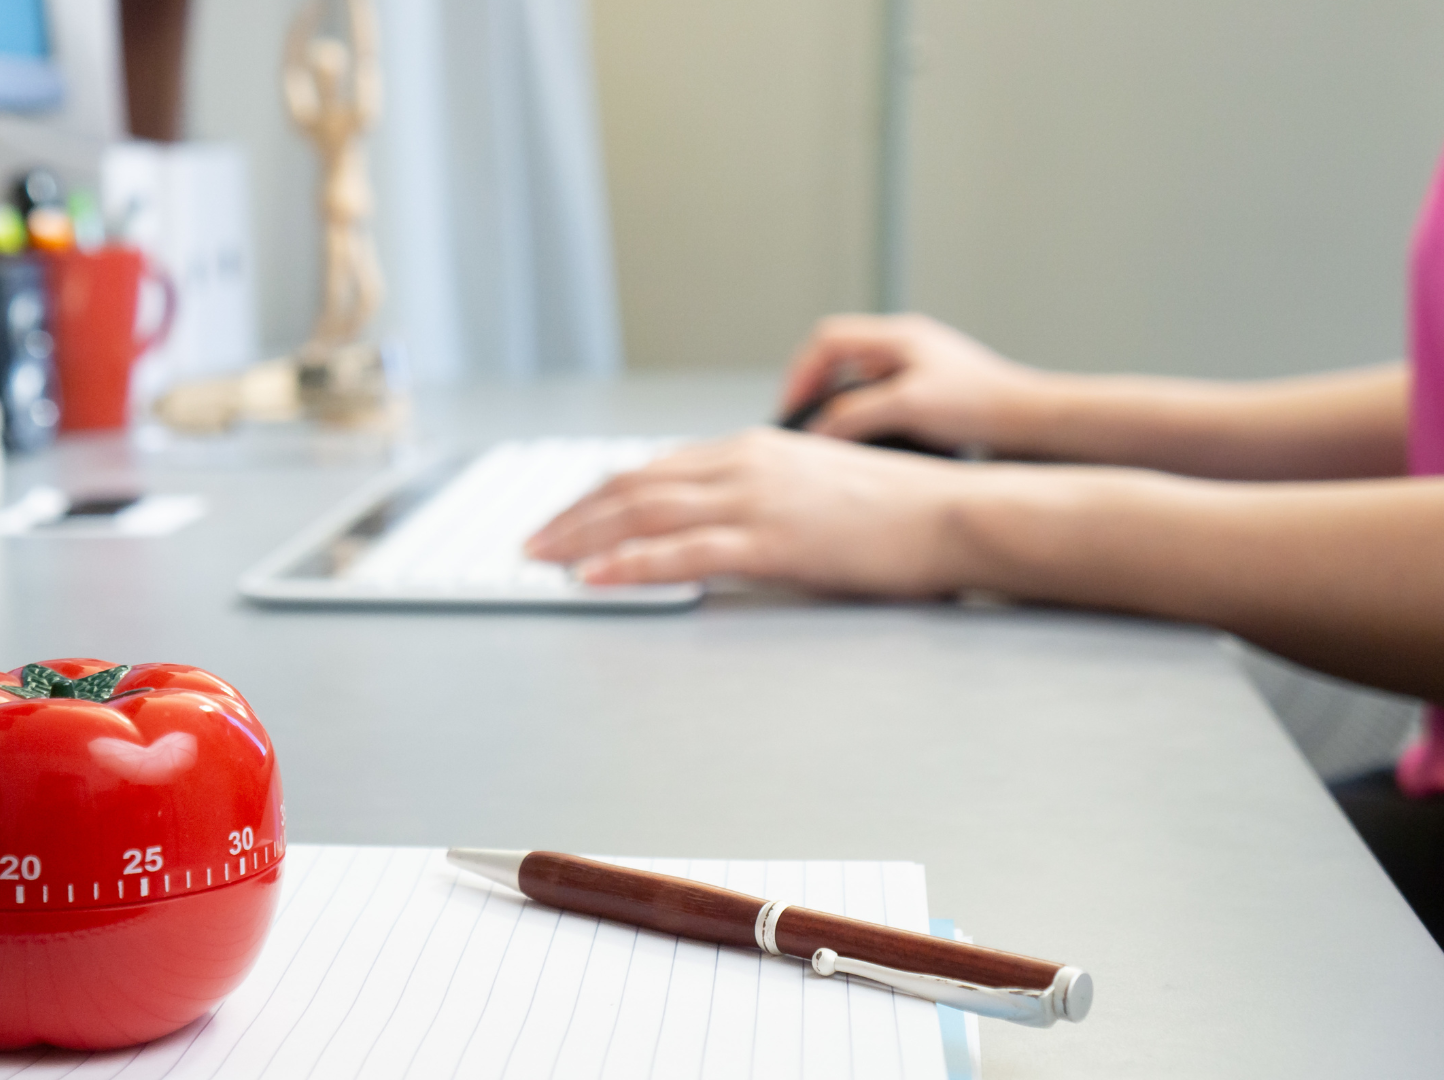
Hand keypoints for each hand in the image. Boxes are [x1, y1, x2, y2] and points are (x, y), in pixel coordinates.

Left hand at [524, 429, 970, 595]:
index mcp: (755, 447)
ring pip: (644, 513)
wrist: (955, 514)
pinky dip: (629, 565)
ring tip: (543, 558)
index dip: (600, 494)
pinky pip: (681, 553)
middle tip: (532, 541)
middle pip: (634, 485)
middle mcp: (745, 463)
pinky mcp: (770, 541)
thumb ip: (763, 493)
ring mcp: (756, 500)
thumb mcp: (817, 486)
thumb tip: (719, 518)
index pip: (655, 468)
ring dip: (583, 538)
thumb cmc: (898, 510)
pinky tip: (594, 576)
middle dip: (574, 515)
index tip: (565, 516)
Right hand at [781, 313, 1055, 452]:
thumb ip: (854, 415)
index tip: (791, 408)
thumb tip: (815, 431)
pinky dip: (865, 422)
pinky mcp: (931, 396)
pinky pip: (881, 402)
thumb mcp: (908, 406)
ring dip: (840, 409)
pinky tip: (870, 449)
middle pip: (838, 359)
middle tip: (803, 425)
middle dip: (814, 391)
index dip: (800, 373)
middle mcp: (907, 347)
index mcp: (899, 336)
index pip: (827, 340)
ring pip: (859, 383)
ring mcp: (919, 370)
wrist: (1034, 425)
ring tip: (830, 440)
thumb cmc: (982, 407)